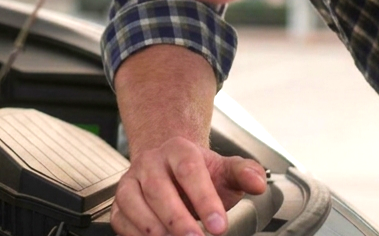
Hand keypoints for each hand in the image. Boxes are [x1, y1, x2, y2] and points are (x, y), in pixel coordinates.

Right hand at [112, 136, 266, 235]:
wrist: (169, 166)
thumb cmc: (200, 173)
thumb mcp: (226, 170)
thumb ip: (245, 173)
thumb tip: (258, 182)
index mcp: (178, 150)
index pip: (190, 171)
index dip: (204, 199)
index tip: (219, 225)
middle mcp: (150, 162)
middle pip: (158, 189)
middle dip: (177, 219)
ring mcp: (131, 181)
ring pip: (135, 204)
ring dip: (154, 229)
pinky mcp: (120, 202)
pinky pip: (122, 220)